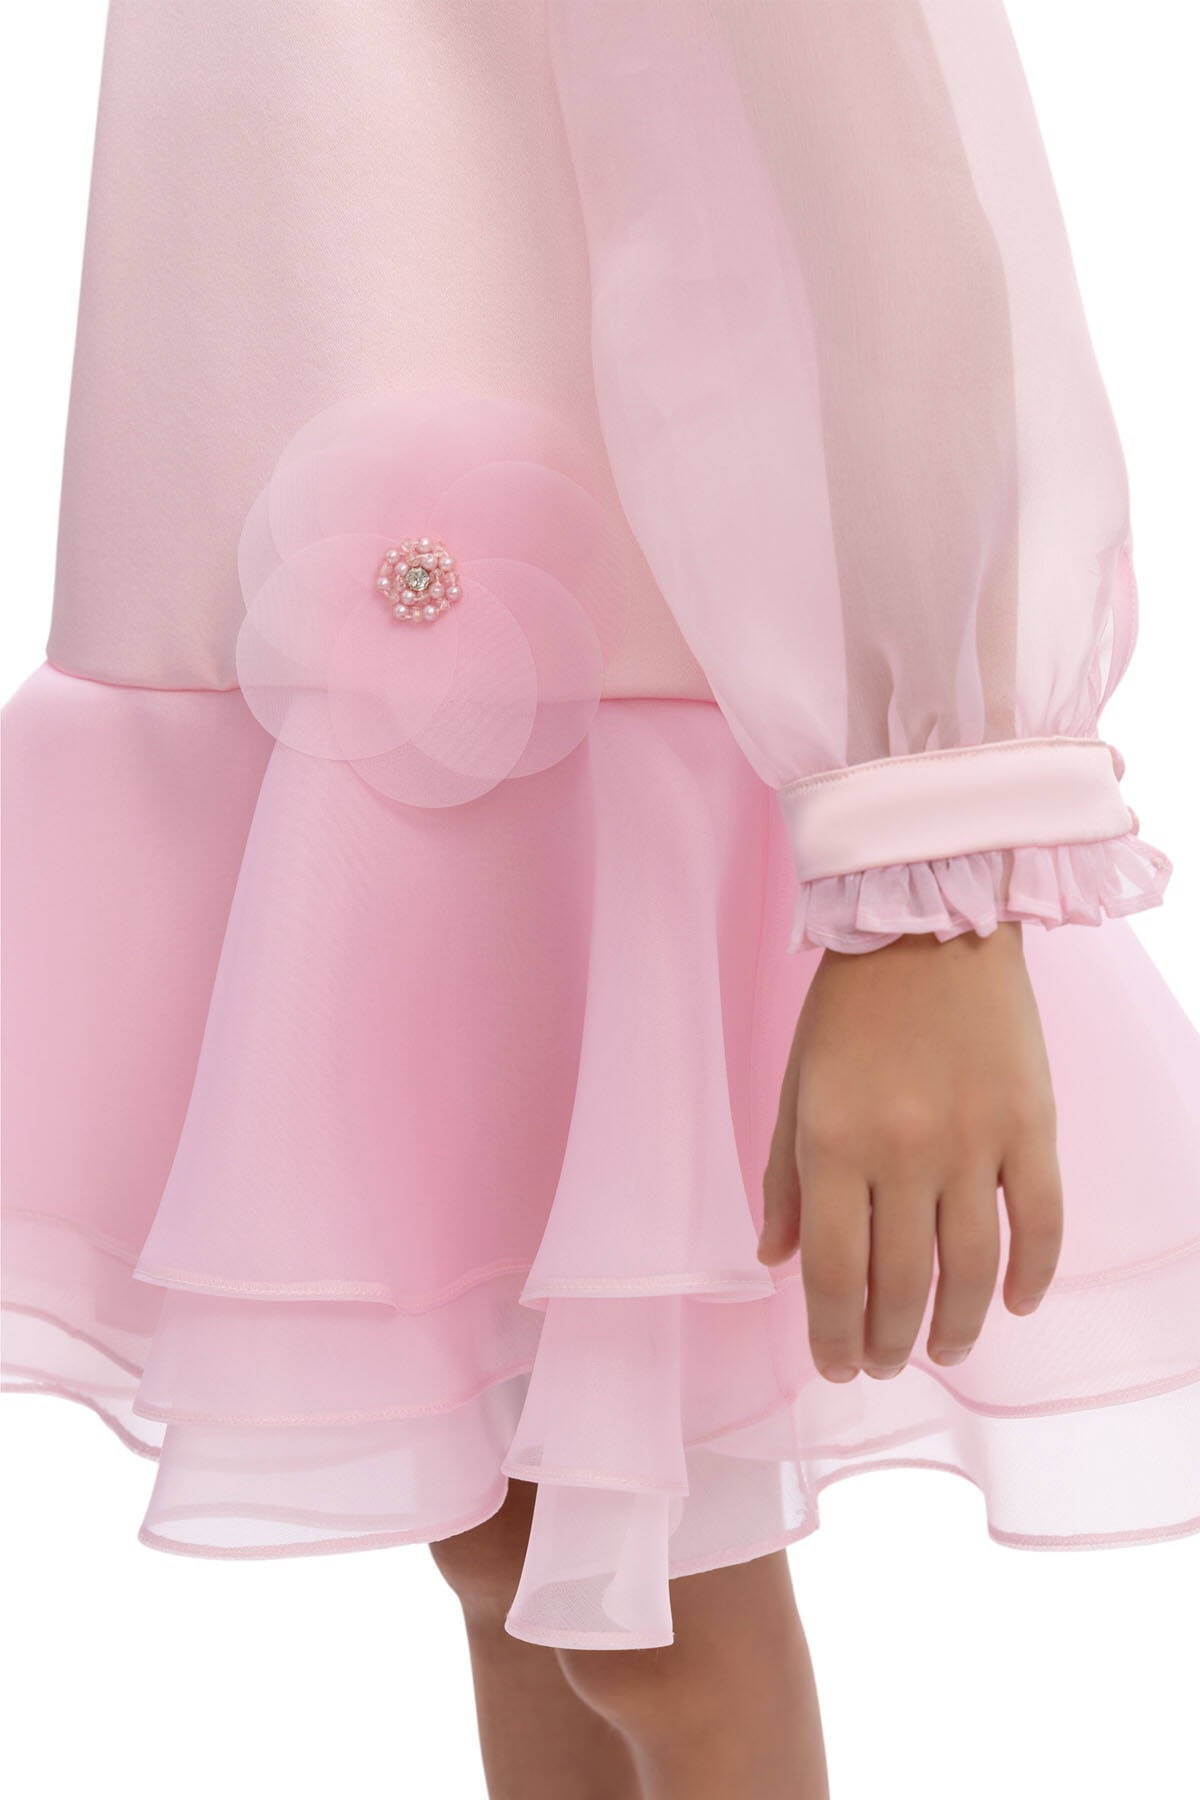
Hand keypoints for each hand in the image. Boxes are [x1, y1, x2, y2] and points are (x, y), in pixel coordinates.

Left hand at [760, 923, 1061, 1381]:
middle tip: (881, 1365)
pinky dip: (1031, 1275)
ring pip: (971, 1268)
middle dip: (887, 1341)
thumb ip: (784, 1178)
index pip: (833, 1272)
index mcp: (833, 1144)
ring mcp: (975, 1142)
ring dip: (957, 1326)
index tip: (836, 1366)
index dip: (832, 1334)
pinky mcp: (1031, 1126)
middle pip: (901, 1283)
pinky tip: (1015, 1304)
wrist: (929, 919)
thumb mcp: (796, 1085)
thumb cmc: (850, 1005)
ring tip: (945, 1350)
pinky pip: (1039, 1222)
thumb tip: (777, 1260)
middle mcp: (904, 1153)